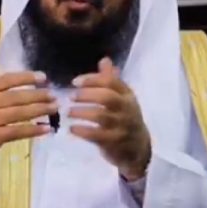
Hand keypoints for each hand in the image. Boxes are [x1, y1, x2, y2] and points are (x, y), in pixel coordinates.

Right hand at [0, 48, 56, 199]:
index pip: (6, 80)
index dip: (25, 78)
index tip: (43, 77)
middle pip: (16, 97)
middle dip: (37, 95)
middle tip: (54, 95)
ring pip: (19, 113)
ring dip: (39, 110)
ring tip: (54, 108)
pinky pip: (18, 131)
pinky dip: (33, 130)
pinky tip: (46, 128)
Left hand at [68, 58, 150, 180]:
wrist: (138, 148)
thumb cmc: (124, 118)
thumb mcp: (121, 98)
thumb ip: (111, 80)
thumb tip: (104, 59)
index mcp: (127, 95)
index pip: (111, 81)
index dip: (92, 79)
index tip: (75, 82)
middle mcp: (126, 108)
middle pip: (106, 97)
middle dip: (86, 95)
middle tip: (70, 97)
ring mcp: (122, 125)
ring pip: (101, 116)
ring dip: (81, 113)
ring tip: (68, 113)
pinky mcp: (115, 141)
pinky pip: (97, 135)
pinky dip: (83, 131)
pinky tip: (71, 129)